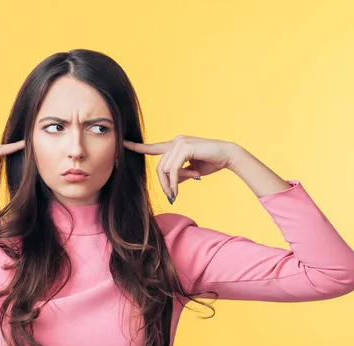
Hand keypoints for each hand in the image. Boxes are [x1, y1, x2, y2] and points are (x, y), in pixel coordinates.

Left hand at [123, 135, 237, 202]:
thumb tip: (171, 184)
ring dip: (169, 184)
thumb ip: (179, 174)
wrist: (229, 156)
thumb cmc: (212, 162)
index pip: (153, 147)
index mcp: (175, 145)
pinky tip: (177, 189)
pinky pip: (173, 168)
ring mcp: (180, 142)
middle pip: (160, 166)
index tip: (124, 144)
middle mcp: (176, 141)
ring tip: (176, 193)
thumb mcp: (192, 171)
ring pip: (165, 168)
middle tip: (171, 196)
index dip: (138, 147)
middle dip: (163, 184)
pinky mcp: (185, 147)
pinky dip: (174, 181)